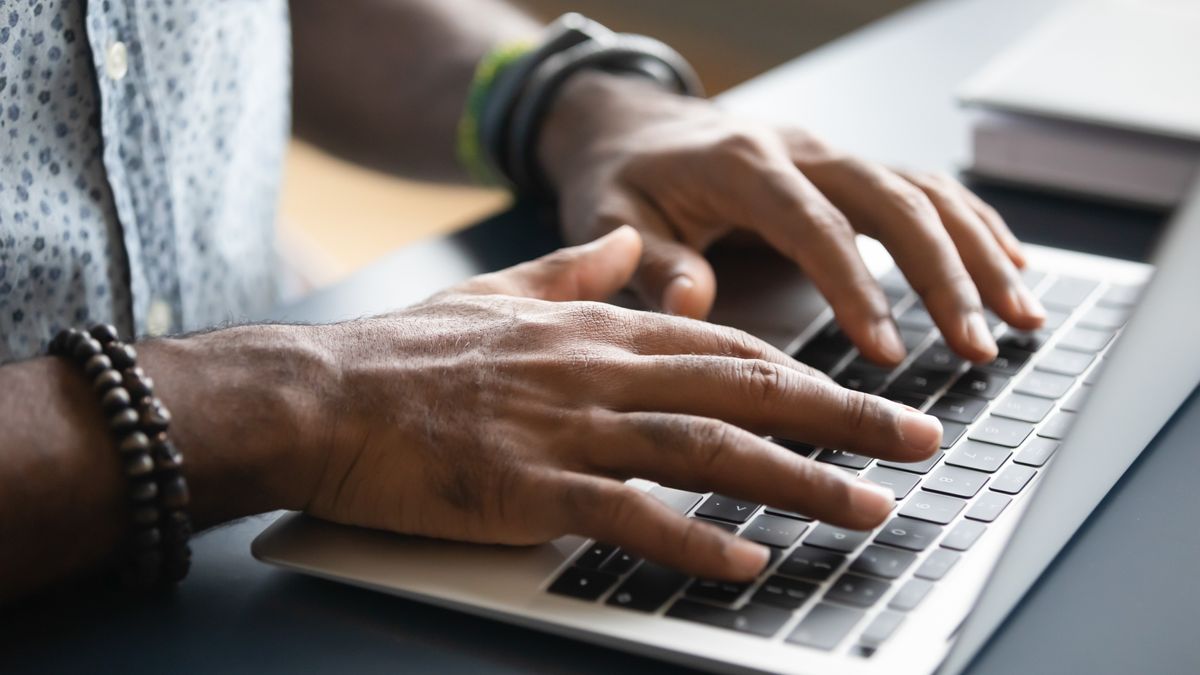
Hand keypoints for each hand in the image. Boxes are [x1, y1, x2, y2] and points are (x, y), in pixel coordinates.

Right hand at [301, 227, 942, 580]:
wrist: (323, 395)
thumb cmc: (410, 354)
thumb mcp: (501, 292)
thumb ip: (574, 271)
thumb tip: (624, 252)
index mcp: (599, 330)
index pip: (731, 349)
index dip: (812, 373)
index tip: (872, 394)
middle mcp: (600, 372)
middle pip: (744, 391)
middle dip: (843, 419)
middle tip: (919, 443)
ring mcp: (568, 430)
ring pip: (708, 449)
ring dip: (796, 481)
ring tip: (866, 508)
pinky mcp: (528, 489)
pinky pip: (628, 515)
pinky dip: (692, 536)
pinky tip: (746, 558)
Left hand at [539, 73, 1045, 365]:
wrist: (634, 124)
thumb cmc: (622, 177)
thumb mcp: (610, 215)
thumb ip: (647, 259)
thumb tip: (693, 302)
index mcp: (742, 165)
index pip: (815, 225)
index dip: (855, 287)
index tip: (887, 352)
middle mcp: (801, 151)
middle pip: (892, 203)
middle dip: (945, 276)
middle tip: (979, 345)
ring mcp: (831, 155)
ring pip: (924, 193)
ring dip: (979, 252)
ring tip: (1022, 317)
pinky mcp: (846, 169)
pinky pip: (923, 189)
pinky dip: (973, 225)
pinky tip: (1013, 264)